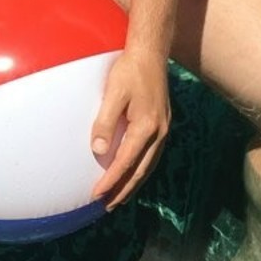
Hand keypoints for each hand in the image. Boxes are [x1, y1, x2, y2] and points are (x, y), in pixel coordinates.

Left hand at [90, 49, 170, 208]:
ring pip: (148, 165)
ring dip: (133, 182)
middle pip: (140, 171)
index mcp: (147, 127)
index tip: (96, 195)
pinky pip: (152, 155)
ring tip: (120, 196)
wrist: (150, 53)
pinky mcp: (162, 124)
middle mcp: (159, 133)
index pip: (125, 163)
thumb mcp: (113, 94)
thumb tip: (99, 150)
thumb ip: (105, 121)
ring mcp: (163, 129)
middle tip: (108, 206)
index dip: (110, 181)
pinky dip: (141, 168)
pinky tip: (133, 171)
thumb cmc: (129, 70)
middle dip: (124, 190)